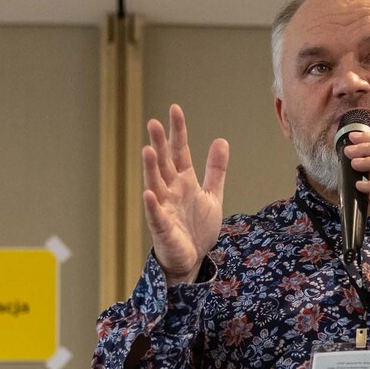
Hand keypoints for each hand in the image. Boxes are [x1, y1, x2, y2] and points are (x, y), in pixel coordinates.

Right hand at [142, 104, 229, 284]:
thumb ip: (215, 169)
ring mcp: (164, 207)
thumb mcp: (212, 195)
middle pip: (164, 163)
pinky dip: (152, 204)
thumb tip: (221, 140)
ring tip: (148, 150)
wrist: (191, 259)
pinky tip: (149, 192)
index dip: (178, 131)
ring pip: (155, 183)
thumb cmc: (197, 228)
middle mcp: (171, 190)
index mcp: (184, 181)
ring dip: (151, 168)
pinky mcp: (162, 228)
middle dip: (160, 143)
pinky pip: (156, 214)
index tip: (174, 109)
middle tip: (153, 122)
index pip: (180, 151)